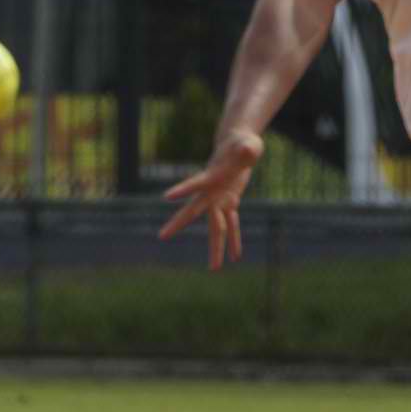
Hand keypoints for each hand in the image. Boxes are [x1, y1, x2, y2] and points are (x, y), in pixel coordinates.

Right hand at [156, 130, 264, 270]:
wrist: (240, 145)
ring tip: (214, 269)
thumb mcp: (249, 144)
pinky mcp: (230, 202)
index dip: (182, 189)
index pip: (196, 183)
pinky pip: (231, 224)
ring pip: (216, 226)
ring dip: (216, 246)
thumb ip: (247, 149)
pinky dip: (234, 239)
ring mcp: (220, 198)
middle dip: (178, 224)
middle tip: (161, 236)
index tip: (166, 196)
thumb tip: (248, 149)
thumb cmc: (244, 142)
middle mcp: (212, 191)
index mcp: (213, 175)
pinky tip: (235, 257)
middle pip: (193, 210)